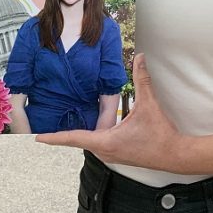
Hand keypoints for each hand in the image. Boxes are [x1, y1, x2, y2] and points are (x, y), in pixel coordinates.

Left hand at [36, 54, 185, 171]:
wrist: (174, 155)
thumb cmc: (160, 134)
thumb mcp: (149, 104)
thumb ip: (142, 79)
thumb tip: (139, 58)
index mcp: (106, 141)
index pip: (74, 138)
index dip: (54, 137)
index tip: (37, 138)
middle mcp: (105, 151)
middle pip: (78, 140)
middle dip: (63, 134)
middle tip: (44, 129)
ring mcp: (111, 155)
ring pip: (89, 142)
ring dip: (78, 134)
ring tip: (62, 128)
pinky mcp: (118, 154)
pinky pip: (98, 144)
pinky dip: (90, 136)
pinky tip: (91, 128)